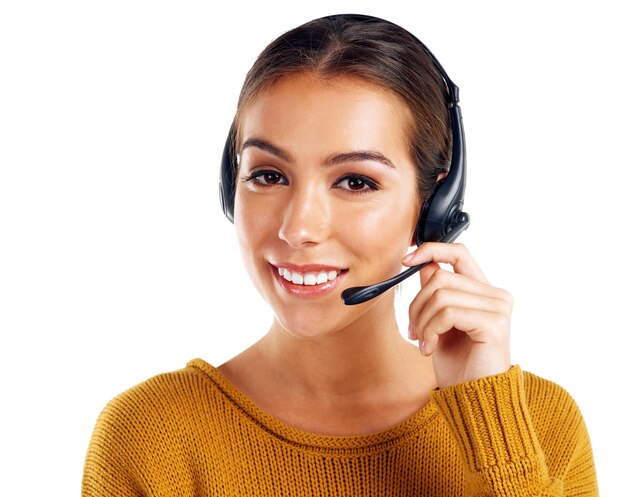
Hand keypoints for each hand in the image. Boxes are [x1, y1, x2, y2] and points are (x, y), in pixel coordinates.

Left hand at [403, 242, 511, 388]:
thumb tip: (423, 264)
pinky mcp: (495, 323)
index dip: (431, 250)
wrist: (474, 398)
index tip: (406, 260)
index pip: (459, 252)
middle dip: (416, 304)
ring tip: (423, 342)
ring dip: (422, 321)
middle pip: (440, 277)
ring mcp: (499, 308)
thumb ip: (437, 292)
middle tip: (414, 331)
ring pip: (440, 294)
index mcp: (484, 291)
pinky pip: (448, 313)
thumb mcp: (440, 321)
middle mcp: (496, 295)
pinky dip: (430, 330)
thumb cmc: (459, 364)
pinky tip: (430, 349)